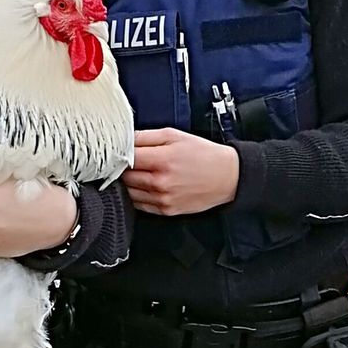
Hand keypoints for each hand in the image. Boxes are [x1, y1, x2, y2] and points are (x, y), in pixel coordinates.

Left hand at [123, 127, 239, 215]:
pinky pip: (139, 205)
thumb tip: (123, 139)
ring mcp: (162, 199)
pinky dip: (138, 195)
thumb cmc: (203, 155)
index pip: (125, 158)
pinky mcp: (165, 211)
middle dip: (124, 168)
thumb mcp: (175, 136)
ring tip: (141, 173)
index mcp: (162, 160)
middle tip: (131, 161)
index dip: (120, 153)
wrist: (227, 177)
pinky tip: (148, 186)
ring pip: (129, 192)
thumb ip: (146, 136)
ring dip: (130, 183)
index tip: (120, 151)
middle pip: (125, 177)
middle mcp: (161, 183)